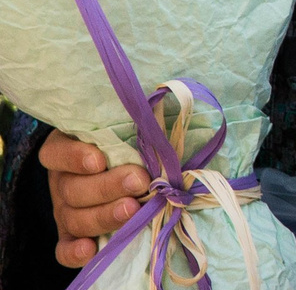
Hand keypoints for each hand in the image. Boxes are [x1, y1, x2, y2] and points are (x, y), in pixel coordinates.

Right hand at [41, 130, 147, 267]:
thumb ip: (132, 130)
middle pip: (73, 189)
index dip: (74, 157)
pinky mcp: (71, 236)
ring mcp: (64, 211)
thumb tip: (159, 121)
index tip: (99, 160)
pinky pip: (64, 249)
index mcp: (66, 151)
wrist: (119, 173)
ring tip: (133, 209)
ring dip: (104, 216)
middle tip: (140, 182)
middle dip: (108, 187)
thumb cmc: (125, 143)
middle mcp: (62, 182)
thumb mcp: (122, 130)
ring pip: (74, 218)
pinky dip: (75, 253)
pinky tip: (90, 249)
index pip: (57, 152)